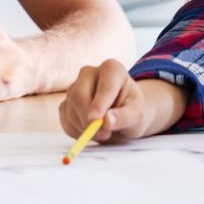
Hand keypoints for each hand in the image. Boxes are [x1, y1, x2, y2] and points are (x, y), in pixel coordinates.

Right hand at [58, 59, 184, 142]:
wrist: (123, 114)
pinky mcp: (67, 103)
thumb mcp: (137, 115)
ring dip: (84, 128)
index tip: (95, 120)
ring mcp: (75, 86)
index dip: (99, 104)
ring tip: (104, 134)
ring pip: (71, 109)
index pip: (104, 86)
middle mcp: (89, 73)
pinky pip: (65, 119)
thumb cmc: (132, 110)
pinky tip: (91, 133)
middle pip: (79, 95)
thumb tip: (106, 121)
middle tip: (104, 135)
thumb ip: (125, 117)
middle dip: (88, 119)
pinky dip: (76, 132)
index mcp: (112, 69)